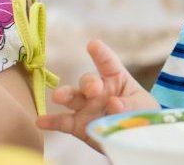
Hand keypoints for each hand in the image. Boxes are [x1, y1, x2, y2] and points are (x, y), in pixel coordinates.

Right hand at [35, 40, 158, 150]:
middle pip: (88, 81)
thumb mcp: (142, 107)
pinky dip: (51, 121)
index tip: (93, 44)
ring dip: (66, 95)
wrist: (137, 138)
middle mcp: (98, 90)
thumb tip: (114, 104)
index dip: (101, 54)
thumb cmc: (141, 115)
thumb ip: (129, 106)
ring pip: (73, 98)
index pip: (108, 63)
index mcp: (116, 79)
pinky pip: (63, 122)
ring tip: (58, 96)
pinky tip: (40, 121)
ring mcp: (86, 107)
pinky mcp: (78, 125)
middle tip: (94, 88)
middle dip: (89, 83)